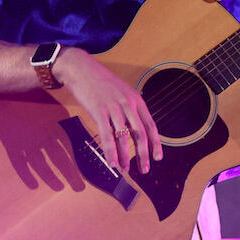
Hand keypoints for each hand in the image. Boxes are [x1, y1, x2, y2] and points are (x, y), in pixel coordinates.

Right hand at [54, 47, 162, 173]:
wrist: (81, 69)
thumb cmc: (101, 82)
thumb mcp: (122, 92)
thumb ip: (129, 109)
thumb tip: (133, 130)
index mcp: (136, 100)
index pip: (150, 125)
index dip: (155, 143)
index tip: (158, 157)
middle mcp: (128, 104)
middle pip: (140, 134)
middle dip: (143, 154)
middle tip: (144, 170)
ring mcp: (114, 107)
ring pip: (123, 137)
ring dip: (125, 156)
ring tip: (125, 169)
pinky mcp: (99, 111)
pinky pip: (107, 135)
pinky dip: (110, 151)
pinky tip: (111, 162)